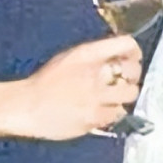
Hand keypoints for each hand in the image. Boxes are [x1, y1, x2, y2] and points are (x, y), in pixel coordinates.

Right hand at [2, 36, 141, 140]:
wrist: (27, 106)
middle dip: (132, 76)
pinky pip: (117, 114)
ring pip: (130, 94)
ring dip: (124, 96)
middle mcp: (95, 73)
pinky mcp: (95, 118)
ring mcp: (97, 97)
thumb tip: (117, 56)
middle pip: (133, 70)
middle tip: (124, 81)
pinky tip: (102, 111)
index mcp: (88, 54)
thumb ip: (94, 55)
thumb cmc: (46, 81)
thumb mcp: (70, 57)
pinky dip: (113, 113)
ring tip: (113, 98)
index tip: (132, 58)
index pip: (126, 44)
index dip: (134, 51)